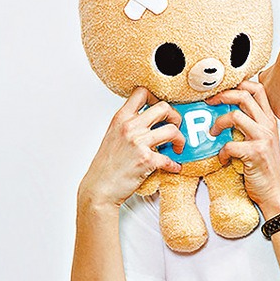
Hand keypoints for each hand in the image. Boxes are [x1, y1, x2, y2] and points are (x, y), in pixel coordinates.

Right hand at [78, 87, 184, 210]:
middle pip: (164, 107)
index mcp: (121, 118)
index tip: (162, 108)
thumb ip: (129, 125)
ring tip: (177, 147)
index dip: (156, 96)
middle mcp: (130, 127)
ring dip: (180, 139)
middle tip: (176, 126)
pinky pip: (169, 158)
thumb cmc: (105, 165)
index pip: (141, 92)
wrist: (99, 188)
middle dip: (175, 117)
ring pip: (172, 130)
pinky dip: (174, 164)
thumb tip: (150, 122)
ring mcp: (139, 142)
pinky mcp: (146, 160)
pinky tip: (173, 166)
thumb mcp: (113, 135)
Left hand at [207, 80, 279, 218]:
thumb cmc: (264, 168)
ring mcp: (263, 138)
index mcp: (269, 120)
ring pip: (236, 115)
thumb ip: (249, 125)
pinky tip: (223, 159)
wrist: (275, 192)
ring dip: (218, 123)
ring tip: (212, 133)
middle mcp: (268, 125)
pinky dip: (222, 152)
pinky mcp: (255, 153)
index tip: (221, 90)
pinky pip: (230, 144)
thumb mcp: (261, 141)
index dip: (238, 83)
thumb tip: (225, 112)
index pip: (257, 88)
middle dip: (222, 95)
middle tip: (209, 102)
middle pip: (244, 95)